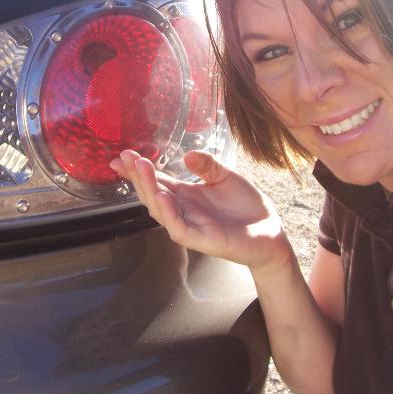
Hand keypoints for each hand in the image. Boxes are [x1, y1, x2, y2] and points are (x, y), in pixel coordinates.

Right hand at [110, 149, 293, 271]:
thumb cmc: (247, 206)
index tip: (121, 156)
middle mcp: (182, 210)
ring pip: (160, 210)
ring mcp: (189, 225)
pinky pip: (178, 227)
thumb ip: (208, 165)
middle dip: (137, 176)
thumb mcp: (226, 176)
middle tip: (126, 157)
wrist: (270, 231)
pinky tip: (162, 196)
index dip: (138, 170)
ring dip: (149, 189)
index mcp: (186, 195)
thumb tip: (187, 154)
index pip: (156, 181)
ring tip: (141, 168)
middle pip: (152, 193)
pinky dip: (168, 212)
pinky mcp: (201, 239)